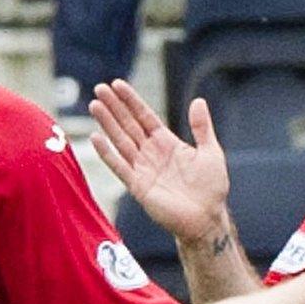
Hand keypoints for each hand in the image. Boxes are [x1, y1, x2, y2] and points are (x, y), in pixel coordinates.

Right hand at [89, 80, 229, 242]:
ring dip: (107, 124)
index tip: (117, 84)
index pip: (145, 117)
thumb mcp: (210, 152)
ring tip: (94, 105)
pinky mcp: (138, 186)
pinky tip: (96, 138)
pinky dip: (107, 154)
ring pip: (121, 141)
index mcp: (167, 143)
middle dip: (114, 107)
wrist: (207, 219)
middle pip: (128, 125)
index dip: (131, 101)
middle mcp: (151, 153)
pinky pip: (120, 167)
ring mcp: (143, 169)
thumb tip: (198, 100)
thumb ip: (201, 127)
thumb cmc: (211, 188)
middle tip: (99, 88)